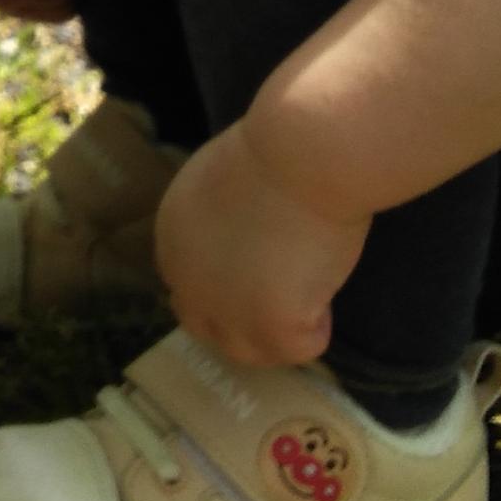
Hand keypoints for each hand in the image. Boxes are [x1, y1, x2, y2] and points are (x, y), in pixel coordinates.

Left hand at [154, 121, 370, 367]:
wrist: (299, 154)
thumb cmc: (274, 149)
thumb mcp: (222, 181)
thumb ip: (220, 218)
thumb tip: (242, 236)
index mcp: (172, 239)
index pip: (188, 284)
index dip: (223, 286)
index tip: (257, 277)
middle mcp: (186, 282)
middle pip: (207, 327)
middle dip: (243, 321)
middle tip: (286, 303)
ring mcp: (225, 310)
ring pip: (249, 351)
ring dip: (278, 335)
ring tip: (311, 300)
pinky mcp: (268, 326)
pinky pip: (299, 349)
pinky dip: (319, 330)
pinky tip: (328, 293)